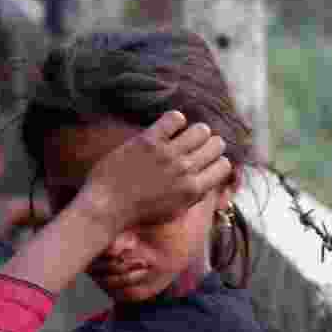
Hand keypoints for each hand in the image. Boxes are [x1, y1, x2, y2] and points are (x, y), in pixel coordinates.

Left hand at [79, 111, 231, 232]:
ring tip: (182, 135)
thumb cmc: (138, 212)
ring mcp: (168, 154)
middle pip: (216, 144)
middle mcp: (185, 170)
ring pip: (200, 129)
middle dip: (209, 143)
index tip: (206, 161)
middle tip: (195, 146)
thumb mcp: (174, 211)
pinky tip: (167, 128)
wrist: (107, 207)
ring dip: (194, 131)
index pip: (224, 166)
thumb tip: (206, 179)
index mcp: (193, 190)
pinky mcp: (149, 141)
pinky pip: (174, 118)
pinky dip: (175, 120)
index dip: (216, 161)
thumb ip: (193, 195)